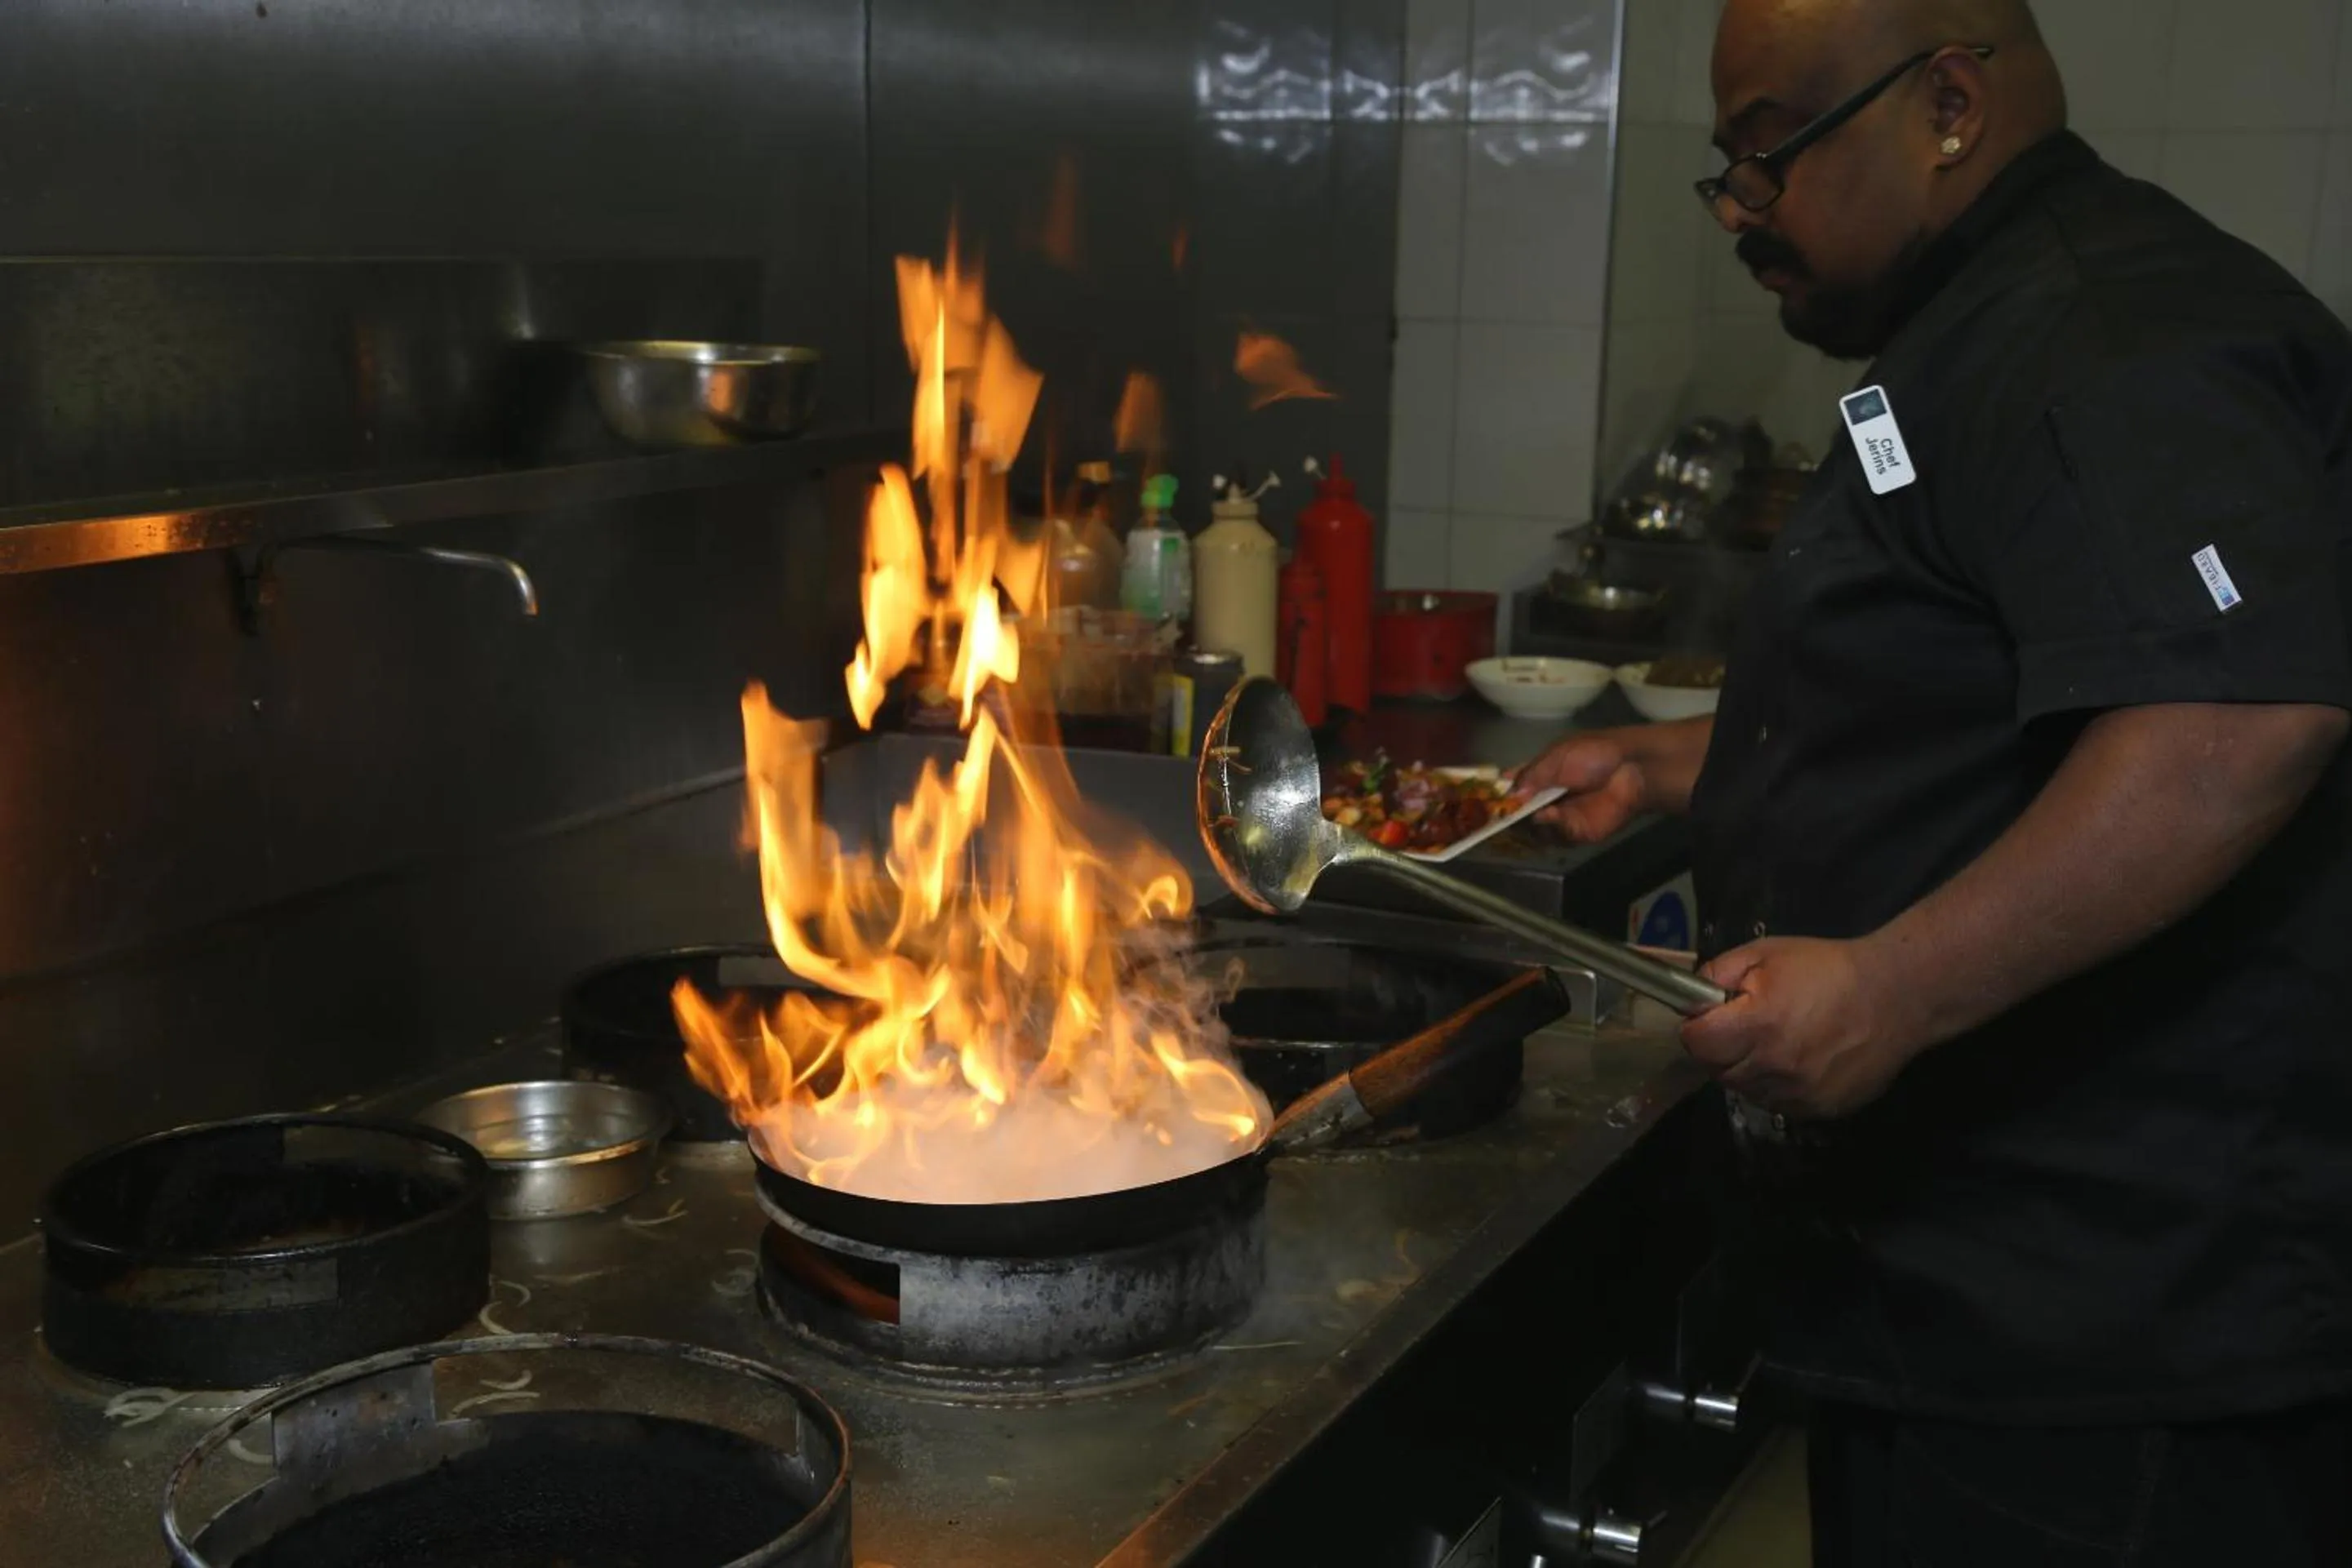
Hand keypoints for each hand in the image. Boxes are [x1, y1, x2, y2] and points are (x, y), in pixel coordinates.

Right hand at [1513, 734, 1646, 842]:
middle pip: (1520, 813)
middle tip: (1504, 812)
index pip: (1515, 788)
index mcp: (1542, 775)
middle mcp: (1548, 798)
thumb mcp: (1557, 756)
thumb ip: (1532, 774)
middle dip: (1511, 814)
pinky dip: (1551, 827)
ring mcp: (1562, 817)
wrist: (1631, 769)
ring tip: (1534, 809)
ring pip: (1534, 829)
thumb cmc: (1594, 754)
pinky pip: (1557, 836)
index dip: (1502, 794)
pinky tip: (1551, 815)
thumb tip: (1510, 791)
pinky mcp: (1578, 833)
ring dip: (1531, 821)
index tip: (1490, 797)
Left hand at [1678, 937, 1923, 1118]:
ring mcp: (1798, 1095)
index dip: (1697, 1028)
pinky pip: (1778, 1104)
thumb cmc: (1828, 969)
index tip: (1710, 1017)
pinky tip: (1798, 1060)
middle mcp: (1774, 1068)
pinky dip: (1777, 1086)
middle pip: (1718, 1071)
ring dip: (1748, 1070)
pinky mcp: (1820, 1110)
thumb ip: (1718, 974)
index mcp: (1758, 1026)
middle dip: (1720, 1049)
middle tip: (1744, 1027)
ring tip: (1775, 1041)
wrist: (1896, 997)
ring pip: (1746, 1090)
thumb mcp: (1766, 953)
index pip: (1696, 1044)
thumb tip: (1691, 998)